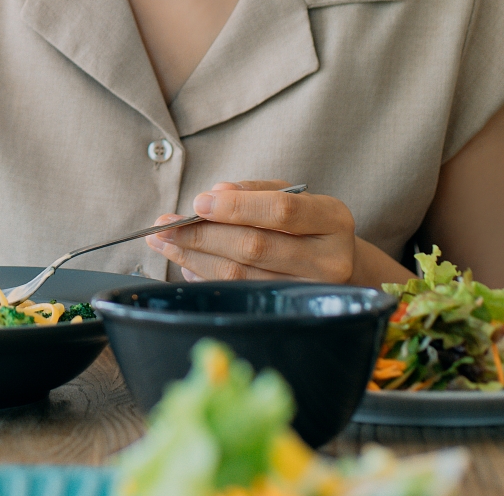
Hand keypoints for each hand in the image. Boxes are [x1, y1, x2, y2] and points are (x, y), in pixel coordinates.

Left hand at [148, 180, 356, 283]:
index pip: (281, 211)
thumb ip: (253, 190)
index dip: (235, 207)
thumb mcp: (290, 196)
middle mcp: (329, 259)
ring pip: (241, 275)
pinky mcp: (289, 313)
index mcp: (332, 219)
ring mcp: (311, 293)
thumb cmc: (307, 224)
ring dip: (194, 257)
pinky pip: (237, 294)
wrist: (339, 264)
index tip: (197, 203)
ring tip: (165, 242)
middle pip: (255, 247)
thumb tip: (216, 193)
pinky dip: (206, 276)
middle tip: (164, 226)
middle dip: (201, 235)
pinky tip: (186, 263)